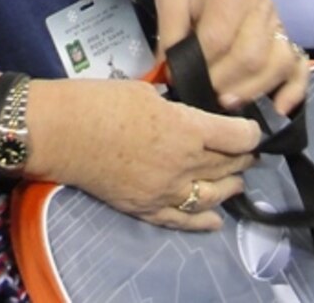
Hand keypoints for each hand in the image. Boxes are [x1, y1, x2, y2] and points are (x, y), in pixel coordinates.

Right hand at [26, 77, 261, 232]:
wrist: (60, 133)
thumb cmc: (99, 101)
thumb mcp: (146, 90)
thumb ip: (175, 107)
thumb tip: (187, 114)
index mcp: (186, 129)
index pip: (239, 137)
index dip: (252, 132)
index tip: (252, 128)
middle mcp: (183, 165)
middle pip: (229, 166)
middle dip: (243, 158)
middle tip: (247, 151)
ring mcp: (166, 191)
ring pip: (213, 196)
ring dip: (230, 187)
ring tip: (237, 180)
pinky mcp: (146, 208)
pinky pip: (184, 221)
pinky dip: (204, 221)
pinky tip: (215, 219)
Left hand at [155, 0, 306, 115]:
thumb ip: (169, 34)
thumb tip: (169, 76)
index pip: (219, 37)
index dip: (199, 64)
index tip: (180, 78)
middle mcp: (262, 6)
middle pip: (251, 55)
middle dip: (224, 82)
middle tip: (202, 95)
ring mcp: (277, 22)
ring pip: (276, 64)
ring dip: (252, 89)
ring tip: (227, 103)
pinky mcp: (285, 36)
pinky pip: (298, 65)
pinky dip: (293, 89)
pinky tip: (278, 108)